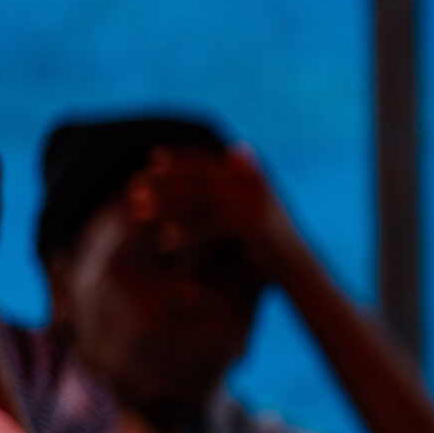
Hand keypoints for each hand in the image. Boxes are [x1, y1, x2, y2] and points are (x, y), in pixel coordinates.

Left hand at [123, 146, 288, 260]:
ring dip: (167, 205)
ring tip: (140, 214)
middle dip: (164, 183)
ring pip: (199, 199)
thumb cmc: (266, 244)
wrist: (299, 272)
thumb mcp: (243, 213)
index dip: (176, 163)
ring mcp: (254, 202)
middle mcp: (253, 183)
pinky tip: (164, 242)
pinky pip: (210, 225)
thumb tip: (191, 172)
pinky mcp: (253, 225)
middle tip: (134, 190)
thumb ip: (220, 192)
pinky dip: (185, 233)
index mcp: (250, 176)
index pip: (205, 160)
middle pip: (198, 177)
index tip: (146, 169)